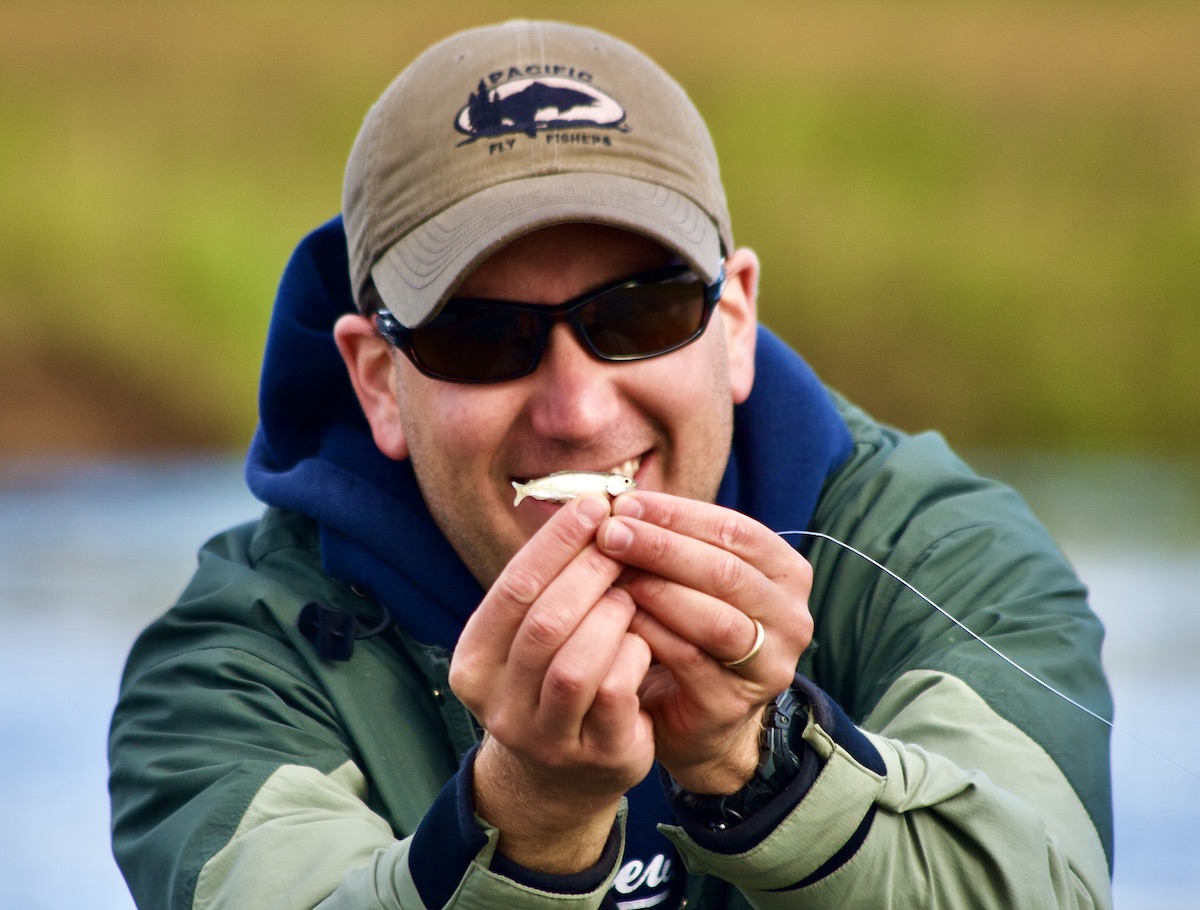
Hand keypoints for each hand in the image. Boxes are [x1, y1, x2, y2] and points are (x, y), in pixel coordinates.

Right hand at [449, 495, 655, 872]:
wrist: (558, 780)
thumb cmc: (552, 682)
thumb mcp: (532, 635)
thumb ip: (550, 583)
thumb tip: (594, 504)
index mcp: (474, 660)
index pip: (514, 588)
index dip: (557, 542)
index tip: (595, 504)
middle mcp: (498, 703)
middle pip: (544, 622)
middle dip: (589, 572)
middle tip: (623, 542)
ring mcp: (544, 736)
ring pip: (576, 663)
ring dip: (611, 616)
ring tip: (629, 594)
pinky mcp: (594, 756)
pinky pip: (616, 693)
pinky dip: (633, 654)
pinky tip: (641, 639)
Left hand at [596, 492, 812, 794]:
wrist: (697, 717)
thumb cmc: (690, 629)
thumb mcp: (693, 578)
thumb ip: (673, 541)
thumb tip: (618, 500)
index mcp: (786, 574)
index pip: (737, 530)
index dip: (680, 514)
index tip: (626, 503)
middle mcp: (792, 619)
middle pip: (727, 572)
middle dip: (662, 547)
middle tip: (610, 532)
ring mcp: (768, 666)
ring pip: (715, 619)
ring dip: (657, 589)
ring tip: (609, 572)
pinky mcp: (733, 704)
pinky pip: (689, 661)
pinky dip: (650, 633)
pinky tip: (614, 616)